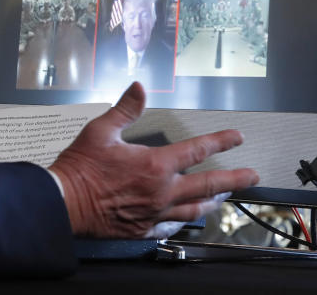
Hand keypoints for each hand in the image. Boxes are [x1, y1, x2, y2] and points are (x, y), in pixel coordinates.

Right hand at [48, 81, 258, 238]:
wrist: (65, 203)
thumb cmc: (81, 167)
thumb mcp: (101, 130)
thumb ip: (125, 109)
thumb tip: (139, 87)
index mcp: (155, 165)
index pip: (197, 150)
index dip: (220, 142)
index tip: (236, 137)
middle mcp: (162, 191)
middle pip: (208, 185)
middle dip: (234, 178)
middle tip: (252, 176)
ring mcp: (155, 213)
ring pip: (195, 208)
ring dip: (213, 201)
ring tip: (225, 197)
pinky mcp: (144, 229)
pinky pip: (172, 225)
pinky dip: (184, 219)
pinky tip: (188, 216)